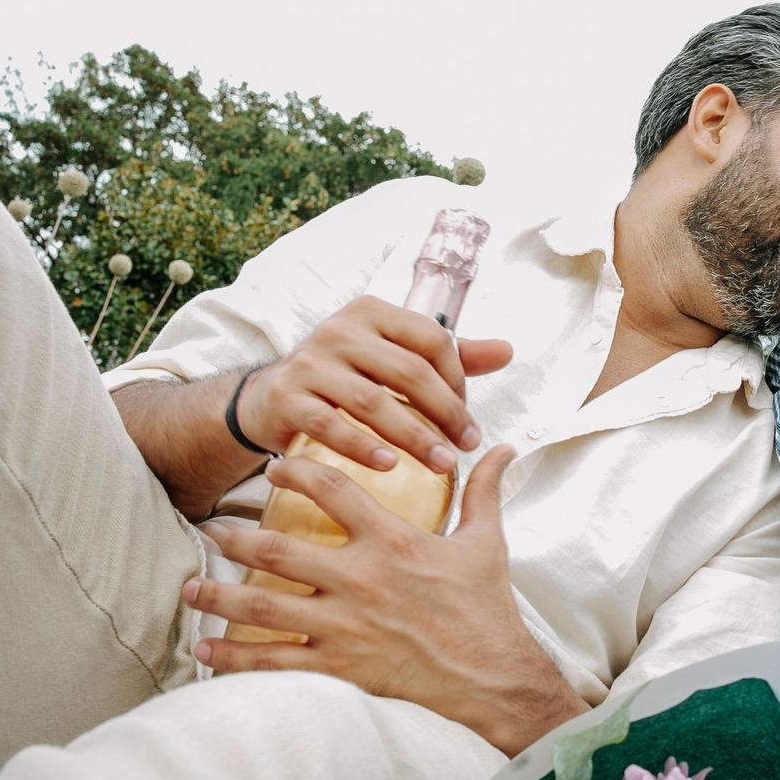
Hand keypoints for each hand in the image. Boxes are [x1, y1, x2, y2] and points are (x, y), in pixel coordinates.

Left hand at [184, 448, 589, 754]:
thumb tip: (506, 448)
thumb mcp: (487, 541)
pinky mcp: (339, 667)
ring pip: (264, 609)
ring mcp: (344, 626)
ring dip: (219, 597)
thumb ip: (485, 490)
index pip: (334, 493)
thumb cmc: (486, 606)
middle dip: (235, 540)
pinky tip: (207, 650)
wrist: (490, 674)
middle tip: (210, 529)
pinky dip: (235, 658)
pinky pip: (274, 663)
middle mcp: (360, 580)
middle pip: (278, 552)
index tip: (274, 468)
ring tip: (190, 587)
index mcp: (392, 542)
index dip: (298, 474)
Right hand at [238, 295, 513, 473]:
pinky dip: (362, 448)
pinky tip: (389, 467)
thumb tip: (507, 350)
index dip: (458, 378)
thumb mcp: (394, 357)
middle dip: (445, 412)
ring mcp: (309, 363)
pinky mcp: (286, 398)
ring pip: (373, 401)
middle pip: (408, 371)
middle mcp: (339, 330)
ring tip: (441, 464)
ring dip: (413, 437)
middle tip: (465, 446)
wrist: (271, 397)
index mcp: (372, 312)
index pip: (431, 339)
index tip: (467, 415)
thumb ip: (448, 355)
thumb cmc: (347, 377)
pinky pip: (330, 425)